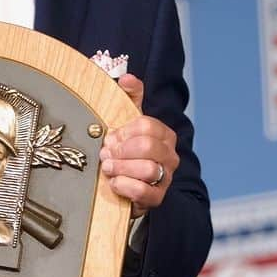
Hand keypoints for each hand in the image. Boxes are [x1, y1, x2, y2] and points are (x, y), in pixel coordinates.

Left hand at [99, 74, 178, 218]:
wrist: (125, 186)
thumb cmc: (125, 151)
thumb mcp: (126, 122)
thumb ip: (129, 97)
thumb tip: (127, 78)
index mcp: (164, 134)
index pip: (146, 125)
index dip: (123, 132)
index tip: (111, 138)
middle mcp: (170, 156)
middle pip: (147, 146)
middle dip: (120, 150)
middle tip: (106, 154)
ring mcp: (166, 178)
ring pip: (147, 169)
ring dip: (120, 168)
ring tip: (108, 168)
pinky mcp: (157, 198)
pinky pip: (143, 191)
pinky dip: (123, 186)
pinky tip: (114, 183)